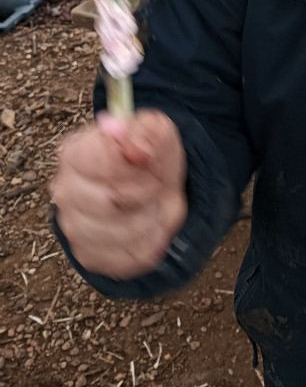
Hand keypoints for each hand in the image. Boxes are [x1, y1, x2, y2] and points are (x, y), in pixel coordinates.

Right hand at [51, 108, 187, 278]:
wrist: (158, 192)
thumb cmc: (151, 159)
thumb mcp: (157, 132)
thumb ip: (148, 130)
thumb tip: (132, 142)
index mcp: (75, 153)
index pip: (94, 159)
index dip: (130, 164)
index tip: (148, 162)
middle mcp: (66, 191)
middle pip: (105, 201)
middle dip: (143, 193)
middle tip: (156, 186)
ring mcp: (73, 227)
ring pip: (117, 232)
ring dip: (149, 219)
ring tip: (154, 206)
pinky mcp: (90, 255)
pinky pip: (127, 256)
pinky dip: (150, 241)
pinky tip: (151, 226)